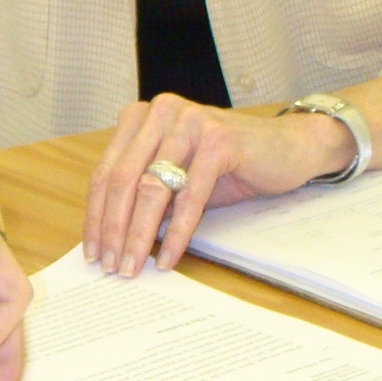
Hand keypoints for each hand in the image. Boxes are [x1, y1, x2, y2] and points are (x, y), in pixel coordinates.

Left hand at [82, 93, 354, 275]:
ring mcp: (189, 123)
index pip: (106, 172)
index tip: (92, 251)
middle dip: (113, 230)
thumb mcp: (177, 176)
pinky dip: (177, 233)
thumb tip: (110, 238)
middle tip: (110, 266)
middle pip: (122, 181)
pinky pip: (189, 197)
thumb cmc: (228, 165)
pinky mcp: (219, 141)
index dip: (96, 215)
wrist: (289, 148)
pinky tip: (168, 258)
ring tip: (133, 267)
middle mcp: (160, 113)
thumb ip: (144, 194)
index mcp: (142, 117)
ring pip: (152, 190)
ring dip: (139, 236)